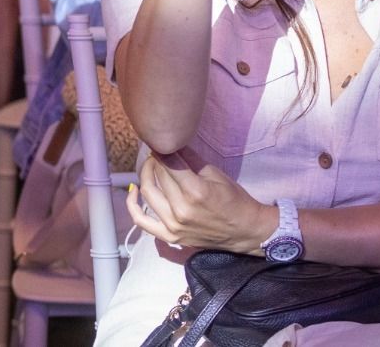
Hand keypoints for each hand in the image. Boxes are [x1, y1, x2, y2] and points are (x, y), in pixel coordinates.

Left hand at [127, 151, 274, 252]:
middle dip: (155, 160)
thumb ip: (189, 159)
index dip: (162, 150)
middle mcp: (181, 210)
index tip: (160, 141)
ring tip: (152, 167)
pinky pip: (141, 221)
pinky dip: (133, 206)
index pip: (167, 163)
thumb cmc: (234, 200)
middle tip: (158, 153)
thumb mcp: (215, 174)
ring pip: (148, 193)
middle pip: (157, 176)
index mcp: (195, 191)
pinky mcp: (170, 237)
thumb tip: (170, 143)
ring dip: (146, 176)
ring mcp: (173, 226)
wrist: (246, 231)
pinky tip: (133, 192)